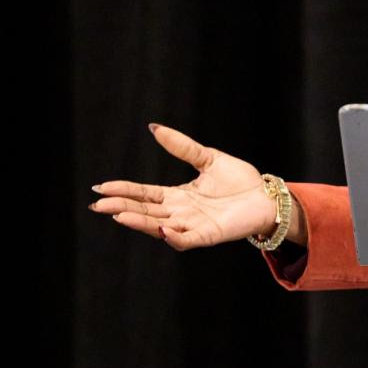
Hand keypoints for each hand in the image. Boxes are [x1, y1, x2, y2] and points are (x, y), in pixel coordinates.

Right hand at [90, 124, 279, 250]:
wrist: (268, 196)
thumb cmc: (240, 180)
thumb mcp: (208, 158)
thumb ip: (182, 146)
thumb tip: (154, 128)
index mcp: (178, 196)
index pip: (145, 194)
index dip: (124, 191)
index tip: (101, 187)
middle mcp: (180, 213)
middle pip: (146, 211)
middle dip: (122, 208)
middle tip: (99, 204)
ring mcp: (192, 226)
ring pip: (159, 226)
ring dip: (140, 222)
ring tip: (119, 216)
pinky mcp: (208, 235)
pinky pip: (186, 239)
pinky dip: (173, 236)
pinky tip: (161, 229)